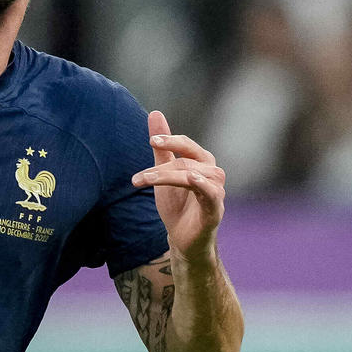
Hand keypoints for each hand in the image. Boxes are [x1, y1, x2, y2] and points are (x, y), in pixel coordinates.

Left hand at [130, 110, 225, 267]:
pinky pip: (212, 193)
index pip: (187, 145)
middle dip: (159, 169)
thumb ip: (162, 147)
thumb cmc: (177, 203)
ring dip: (167, 178)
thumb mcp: (164, 172)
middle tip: (135, 180)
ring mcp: (216, 191)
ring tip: (145, 182)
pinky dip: (204, 185)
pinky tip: (192, 179)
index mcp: (202, 162)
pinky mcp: (215, 209)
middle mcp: (213, 173)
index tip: (151, 140)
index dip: (171, 140)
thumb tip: (155, 112)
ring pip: (192, 176)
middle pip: (185, 163)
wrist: (182, 238)